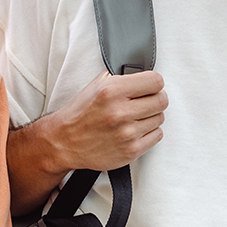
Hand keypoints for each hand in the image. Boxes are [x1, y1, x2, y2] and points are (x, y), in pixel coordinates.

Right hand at [42, 70, 166, 172]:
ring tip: (134, 118)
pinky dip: (149, 132)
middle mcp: (120, 112)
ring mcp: (127, 133)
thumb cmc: (80, 114)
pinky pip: (156, 135)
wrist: (64, 142)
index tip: (149, 87)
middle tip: (144, 102)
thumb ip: (120, 79)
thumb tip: (142, 76)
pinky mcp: (131, 150)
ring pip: (160, 118)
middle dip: (154, 99)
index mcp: (112, 91)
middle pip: (162, 100)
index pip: (156, 81)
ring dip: (150, 117)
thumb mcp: (94, 87)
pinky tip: (134, 130)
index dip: (153, 83)